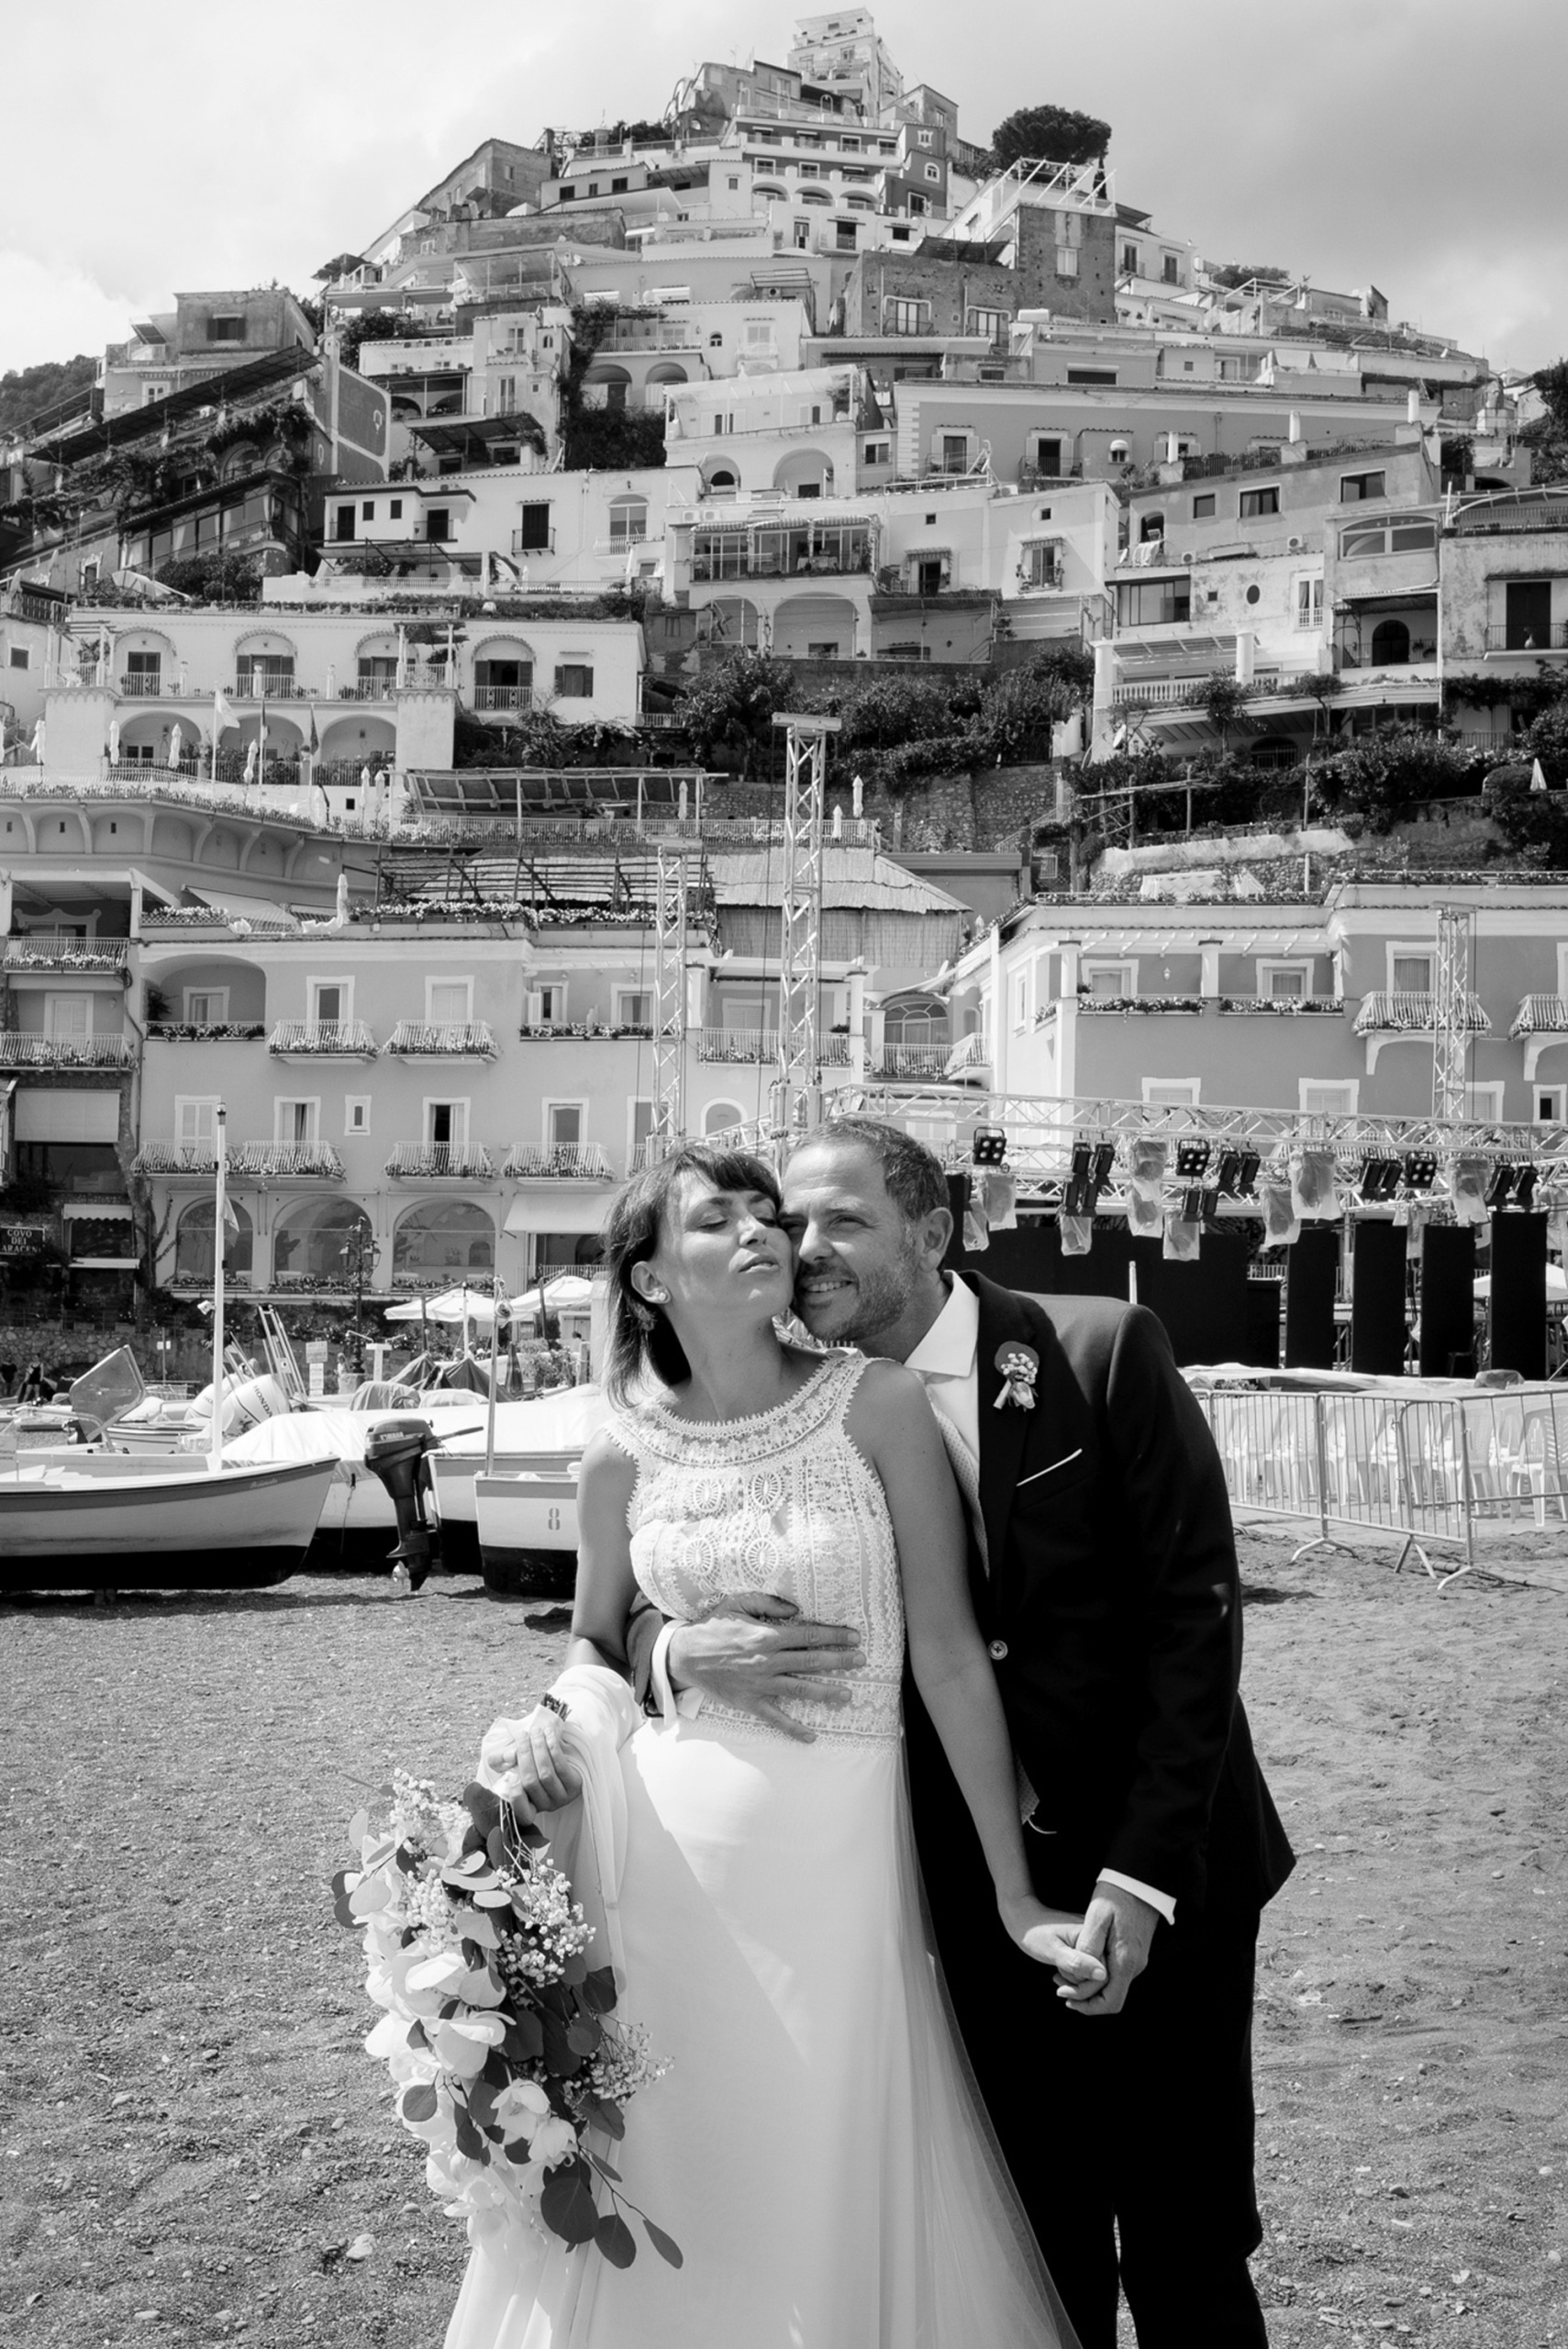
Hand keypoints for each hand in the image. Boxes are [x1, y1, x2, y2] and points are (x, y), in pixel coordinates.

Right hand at [478, 1705, 581, 1816]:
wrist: (561, 1756)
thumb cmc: (532, 1762)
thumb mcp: (512, 1762)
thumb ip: (499, 1760)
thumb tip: (509, 1755)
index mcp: (529, 1806)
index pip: (523, 1814)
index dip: (516, 1797)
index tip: (510, 1776)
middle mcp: (546, 1806)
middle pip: (531, 1782)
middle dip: (525, 1755)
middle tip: (522, 1736)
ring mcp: (562, 1797)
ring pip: (546, 1773)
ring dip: (539, 1748)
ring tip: (535, 1731)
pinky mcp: (575, 1785)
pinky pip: (561, 1766)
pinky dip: (552, 1748)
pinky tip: (548, 1734)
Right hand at [667, 1592, 863, 1743]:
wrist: (685, 1655)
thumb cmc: (713, 1626)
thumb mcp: (738, 1603)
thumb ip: (769, 1603)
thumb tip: (796, 1610)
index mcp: (766, 1635)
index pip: (809, 1636)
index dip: (834, 1636)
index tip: (854, 1637)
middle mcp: (767, 1661)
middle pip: (812, 1662)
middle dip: (840, 1661)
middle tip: (861, 1661)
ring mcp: (760, 1684)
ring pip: (801, 1690)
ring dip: (827, 1692)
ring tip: (848, 1694)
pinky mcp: (750, 1702)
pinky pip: (776, 1718)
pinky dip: (794, 1729)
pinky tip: (812, 1737)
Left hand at [997, 1894, 1108, 1990]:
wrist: (1026, 1921)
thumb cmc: (1035, 1933)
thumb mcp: (1052, 1949)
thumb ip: (1076, 1962)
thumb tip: (1102, 1974)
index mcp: (1093, 1934)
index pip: (1103, 1973)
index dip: (1085, 1988)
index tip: (1063, 1990)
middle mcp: (1099, 1939)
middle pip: (1103, 1978)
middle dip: (1080, 1988)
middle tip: (1059, 1986)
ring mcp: (1096, 1945)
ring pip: (1097, 1978)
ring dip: (1077, 1986)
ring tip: (1058, 1979)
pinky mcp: (1090, 1951)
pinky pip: (1090, 1973)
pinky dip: (1075, 1981)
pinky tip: (1061, 1977)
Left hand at [1056, 1882, 1161, 2015]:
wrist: (1139, 1878)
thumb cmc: (1116, 1894)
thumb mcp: (1096, 1917)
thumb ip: (1091, 1948)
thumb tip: (1093, 1976)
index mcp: (1126, 1960)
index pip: (1111, 2002)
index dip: (1087, 2006)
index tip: (1064, 1996)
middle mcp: (1135, 1965)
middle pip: (1110, 1996)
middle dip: (1084, 1995)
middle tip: (1058, 1983)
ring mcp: (1136, 1958)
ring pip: (1111, 1984)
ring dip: (1088, 1983)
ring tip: (1062, 1971)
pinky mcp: (1133, 1950)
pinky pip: (1115, 1971)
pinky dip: (1096, 1972)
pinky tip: (1079, 1959)